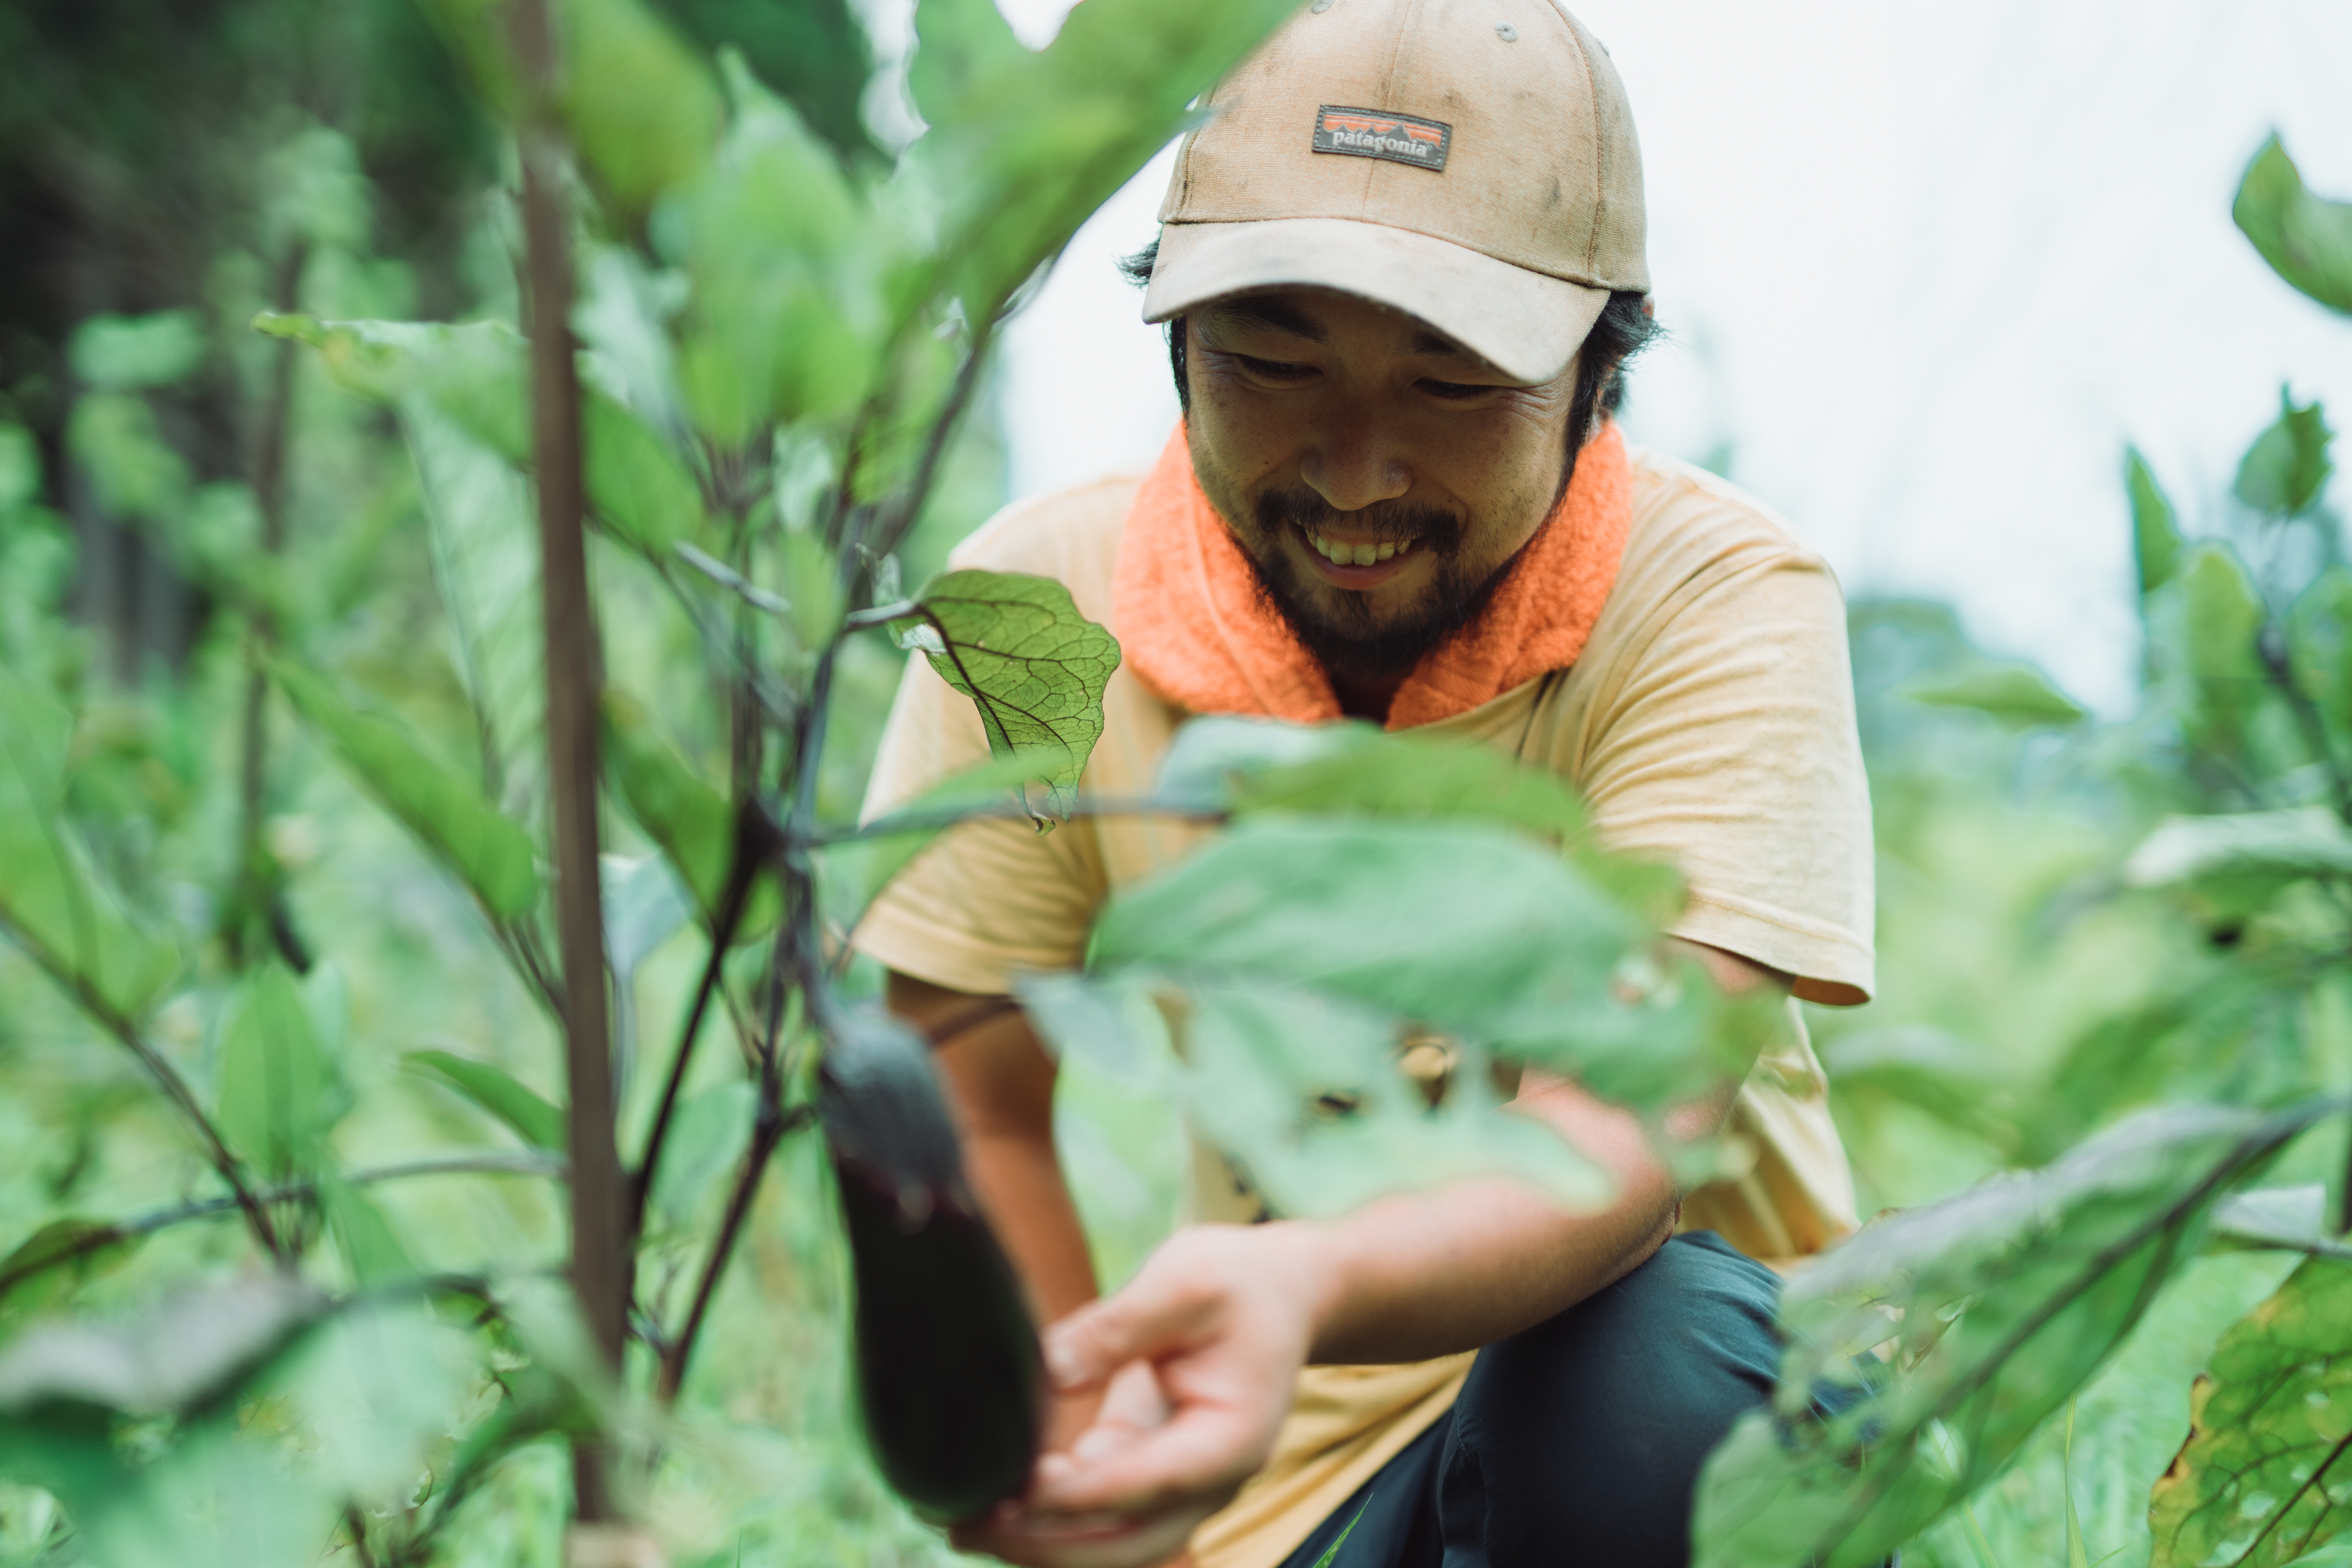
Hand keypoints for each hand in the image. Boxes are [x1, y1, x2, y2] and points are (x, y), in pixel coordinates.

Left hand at [951, 1224, 1328, 1567]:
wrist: (1284, 1291)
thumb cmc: (1240, 1281)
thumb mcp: (1184, 1283)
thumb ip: (1117, 1329)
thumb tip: (1047, 1372)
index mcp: (1228, 1441)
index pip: (1144, 1485)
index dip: (1073, 1496)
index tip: (1010, 1489)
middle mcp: (1209, 1481)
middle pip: (1124, 1544)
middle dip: (1042, 1545)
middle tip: (963, 1524)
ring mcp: (1181, 1482)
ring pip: (1107, 1541)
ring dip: (1038, 1539)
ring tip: (961, 1521)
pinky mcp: (1152, 1466)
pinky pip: (1098, 1507)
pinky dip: (1049, 1509)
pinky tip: (996, 1491)